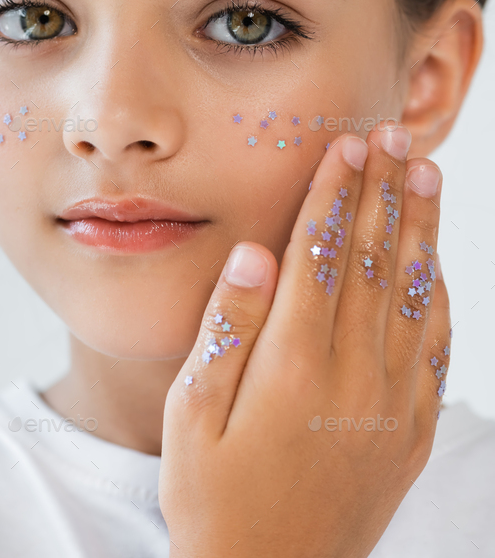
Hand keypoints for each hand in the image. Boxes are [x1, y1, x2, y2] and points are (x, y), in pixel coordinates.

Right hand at [159, 125, 449, 557]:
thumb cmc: (215, 494)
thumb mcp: (190, 417)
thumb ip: (225, 331)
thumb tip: (254, 256)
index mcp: (291, 366)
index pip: (321, 256)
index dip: (334, 195)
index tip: (347, 147)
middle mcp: (351, 375)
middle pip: (373, 261)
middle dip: (382, 191)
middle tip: (392, 136)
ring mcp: (389, 402)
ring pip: (413, 294)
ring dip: (420, 228)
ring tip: (425, 173)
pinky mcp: (410, 427)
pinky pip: (435, 346)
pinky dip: (440, 294)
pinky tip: (438, 260)